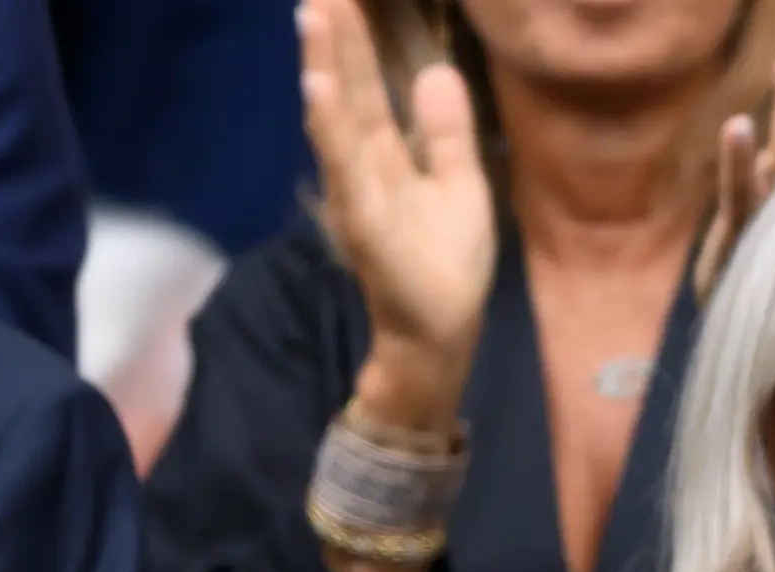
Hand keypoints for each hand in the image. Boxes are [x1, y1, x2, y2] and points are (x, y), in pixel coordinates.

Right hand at [301, 0, 497, 432]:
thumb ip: (447, 132)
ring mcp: (360, 196)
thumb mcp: (460, 184)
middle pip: (348, 92)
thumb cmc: (445, 266)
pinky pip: (346, 171)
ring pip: (338, 123)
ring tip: (314, 17)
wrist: (441, 336)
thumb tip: (437, 72)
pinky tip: (319, 90)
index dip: (358, 41)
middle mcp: (364, 170)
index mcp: (388, 158)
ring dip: (324, 69)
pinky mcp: (365, 226)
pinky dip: (332, 131)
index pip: (369, 87)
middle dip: (333, 39)